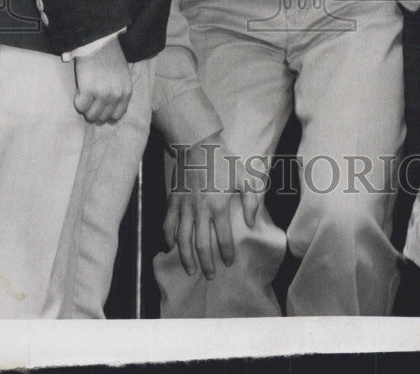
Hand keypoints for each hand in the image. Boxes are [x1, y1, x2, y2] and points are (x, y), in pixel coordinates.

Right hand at [73, 37, 131, 123]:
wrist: (99, 43)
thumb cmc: (111, 57)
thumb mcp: (123, 76)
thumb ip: (120, 92)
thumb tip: (111, 110)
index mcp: (126, 92)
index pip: (117, 115)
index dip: (107, 113)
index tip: (100, 107)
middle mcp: (116, 96)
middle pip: (103, 117)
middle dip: (95, 110)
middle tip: (90, 100)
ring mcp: (102, 94)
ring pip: (91, 115)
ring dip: (86, 107)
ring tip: (85, 95)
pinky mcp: (88, 91)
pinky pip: (80, 106)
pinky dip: (78, 101)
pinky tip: (80, 90)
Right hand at [163, 139, 261, 279]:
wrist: (198, 145)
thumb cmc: (223, 161)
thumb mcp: (244, 177)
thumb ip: (252, 201)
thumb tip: (251, 223)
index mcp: (219, 207)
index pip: (223, 238)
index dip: (227, 253)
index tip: (229, 262)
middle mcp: (200, 211)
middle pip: (202, 245)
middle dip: (206, 263)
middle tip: (210, 275)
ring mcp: (185, 207)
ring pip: (183, 240)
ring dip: (186, 257)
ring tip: (191, 270)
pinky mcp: (173, 201)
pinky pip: (168, 224)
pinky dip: (168, 238)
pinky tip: (170, 247)